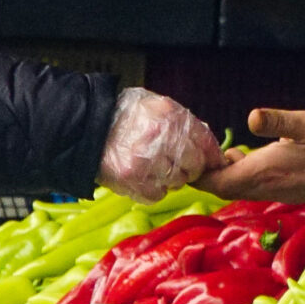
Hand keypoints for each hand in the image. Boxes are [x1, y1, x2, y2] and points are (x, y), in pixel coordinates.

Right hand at [98, 87, 223, 200]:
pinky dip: (155, 190)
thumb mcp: (159, 108)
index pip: (205, 143)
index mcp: (169, 117)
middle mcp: (159, 139)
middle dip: (189, 168)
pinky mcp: (131, 181)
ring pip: (178, 182)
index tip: (205, 161)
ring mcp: (145, 161)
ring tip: (155, 168)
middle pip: (194, 166)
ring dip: (171, 179)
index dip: (209, 156)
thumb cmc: (129, 119)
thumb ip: (188, 125)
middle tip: (175, 164)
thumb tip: (215, 154)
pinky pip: (158, 195)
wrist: (89, 129)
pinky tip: (145, 178)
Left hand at [195, 108, 304, 203]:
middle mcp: (263, 187)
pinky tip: (244, 155)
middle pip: (222, 187)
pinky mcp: (283, 191)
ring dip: (224, 172)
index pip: (217, 182)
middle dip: (207, 172)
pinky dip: (240, 174)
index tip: (188, 159)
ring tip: (218, 150)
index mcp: (262, 172)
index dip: (198, 174)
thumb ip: (277, 121)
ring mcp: (274, 192)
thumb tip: (251, 116)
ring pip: (237, 187)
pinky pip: (252, 187)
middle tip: (199, 151)